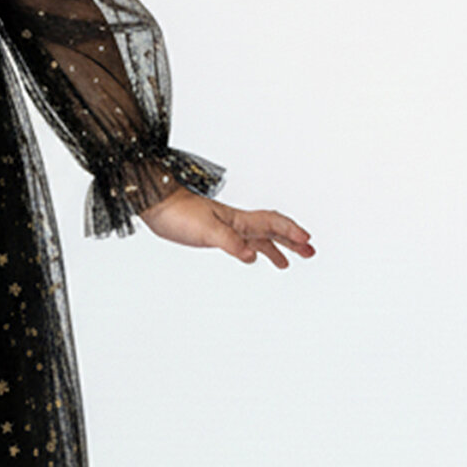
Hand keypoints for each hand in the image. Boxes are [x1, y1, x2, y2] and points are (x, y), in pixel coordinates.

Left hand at [137, 187, 313, 266]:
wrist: (155, 203)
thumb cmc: (177, 213)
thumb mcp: (205, 230)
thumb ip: (229, 242)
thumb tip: (251, 255)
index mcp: (237, 220)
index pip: (271, 223)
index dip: (290, 231)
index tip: (308, 241)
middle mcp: (234, 222)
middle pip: (271, 230)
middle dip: (292, 241)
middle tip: (310, 252)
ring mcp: (223, 227)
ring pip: (256, 237)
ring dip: (275, 247)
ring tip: (286, 263)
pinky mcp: (210, 232)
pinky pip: (239, 241)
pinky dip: (250, 249)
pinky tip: (249, 255)